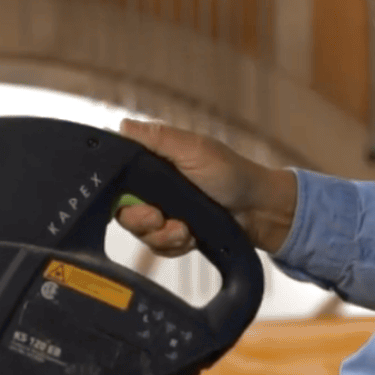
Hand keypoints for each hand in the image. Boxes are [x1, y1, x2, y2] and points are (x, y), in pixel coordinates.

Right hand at [117, 119, 299, 254]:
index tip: (134, 202)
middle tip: (159, 218)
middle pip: (123, 212)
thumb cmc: (231, 172)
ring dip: (163, 236)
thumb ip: (157, 138)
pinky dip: (174, 246)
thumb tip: (121, 125)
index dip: (117, 195)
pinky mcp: (174, 235)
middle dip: (141, 221)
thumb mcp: (193, 148)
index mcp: (152, 164)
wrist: (259, 209)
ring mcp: (164, 213)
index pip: (116, 180)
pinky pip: (159, 248)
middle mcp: (153, 189)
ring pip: (141, 234)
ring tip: (185, 230)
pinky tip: (191, 238)